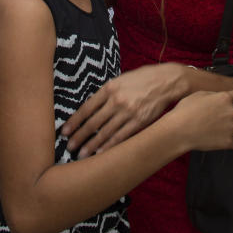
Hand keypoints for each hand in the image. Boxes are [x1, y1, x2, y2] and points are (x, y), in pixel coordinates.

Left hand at [61, 63, 187, 157]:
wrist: (167, 81)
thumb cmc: (143, 78)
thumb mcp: (121, 79)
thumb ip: (107, 93)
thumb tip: (91, 108)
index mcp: (110, 87)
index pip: (86, 108)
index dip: (74, 121)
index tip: (64, 131)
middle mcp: (117, 100)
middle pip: (93, 122)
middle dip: (79, 136)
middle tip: (69, 147)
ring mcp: (128, 112)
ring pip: (105, 132)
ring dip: (92, 145)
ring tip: (81, 154)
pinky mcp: (139, 122)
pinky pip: (121, 137)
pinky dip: (109, 146)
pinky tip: (100, 153)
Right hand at [170, 89, 232, 151]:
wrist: (179, 130)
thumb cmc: (185, 111)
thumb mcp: (198, 95)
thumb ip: (213, 94)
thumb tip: (219, 96)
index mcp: (224, 98)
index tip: (229, 102)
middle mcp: (231, 112)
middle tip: (225, 117)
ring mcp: (231, 128)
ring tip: (230, 129)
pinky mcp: (229, 142)